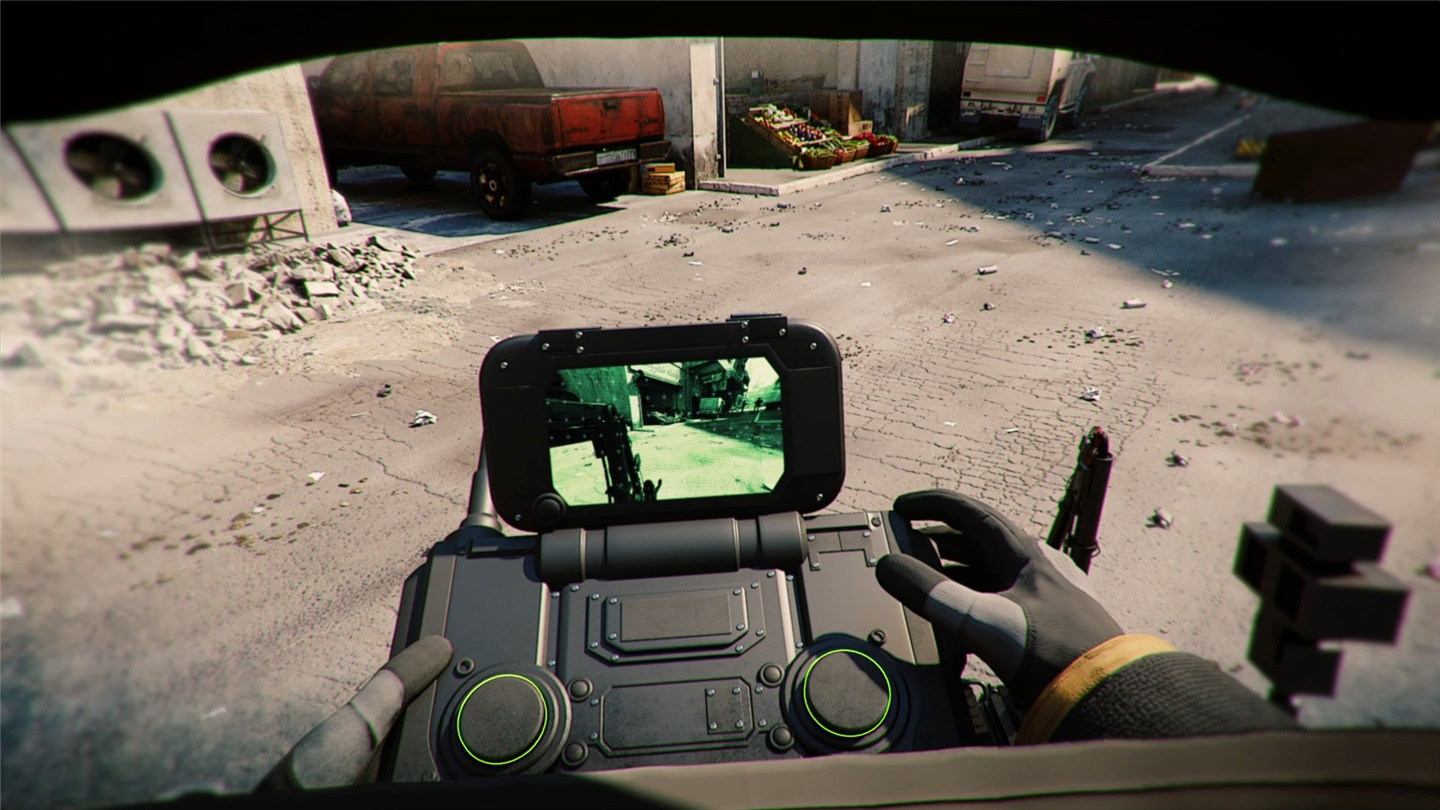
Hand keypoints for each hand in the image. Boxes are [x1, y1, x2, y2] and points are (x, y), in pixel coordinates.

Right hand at [876, 490, 1122, 709]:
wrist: (1101, 696)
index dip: (931, 505)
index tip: (903, 508)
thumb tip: (890, 568)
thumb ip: (931, 593)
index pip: (970, 513)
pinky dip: (970, 602)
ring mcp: (1041, 597)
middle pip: (977, 542)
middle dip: (937, 541)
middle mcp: (1034, 570)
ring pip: (988, 572)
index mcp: (1024, 555)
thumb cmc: (1054, 654)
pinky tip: (960, 622)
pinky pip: (998, 601)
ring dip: (953, 572)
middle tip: (907, 546)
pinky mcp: (1043, 626)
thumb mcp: (982, 619)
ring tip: (926, 581)